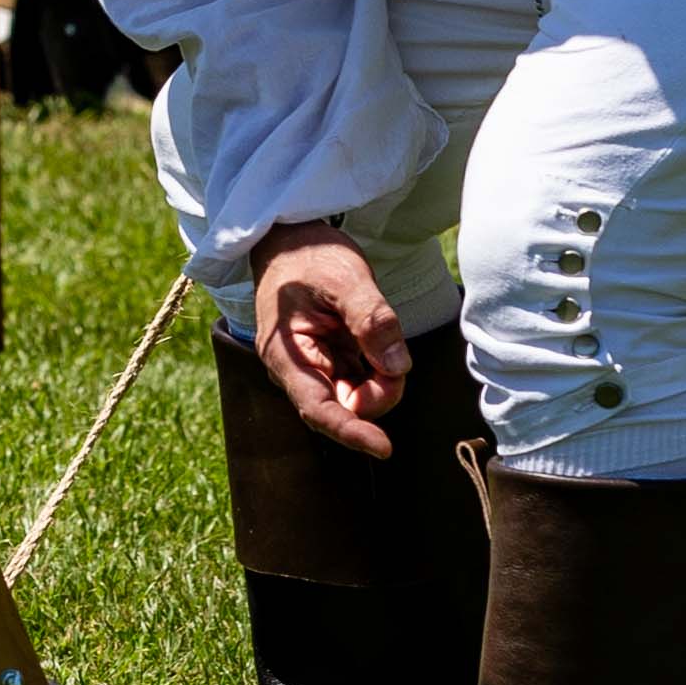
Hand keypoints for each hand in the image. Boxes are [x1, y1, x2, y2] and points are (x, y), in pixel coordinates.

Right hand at [250, 220, 412, 459]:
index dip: (351, 433)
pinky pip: (360, 378)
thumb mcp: (344, 278)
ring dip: (380, 380)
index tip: (384, 447)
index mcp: (287, 356)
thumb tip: (397, 366)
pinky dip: (378, 368)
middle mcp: (298, 370)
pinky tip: (378, 341)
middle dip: (377, 394)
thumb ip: (371, 320)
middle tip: (395, 358)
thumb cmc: (307, 255)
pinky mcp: (331, 359)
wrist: (291, 237)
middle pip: (343, 407)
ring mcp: (315, 366)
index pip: (318, 410)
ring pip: (356, 396)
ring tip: (383, 336)